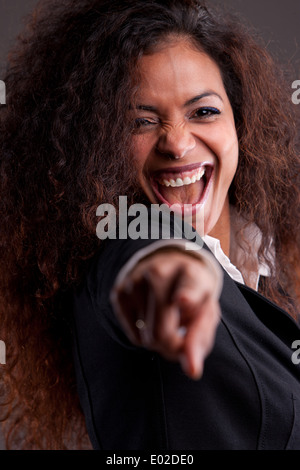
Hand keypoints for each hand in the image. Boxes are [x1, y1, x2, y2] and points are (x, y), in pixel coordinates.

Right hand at [110, 248, 220, 379]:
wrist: (168, 264)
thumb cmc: (192, 294)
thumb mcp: (206, 312)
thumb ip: (200, 340)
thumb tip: (192, 371)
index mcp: (191, 275)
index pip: (189, 288)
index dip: (187, 296)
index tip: (183, 301)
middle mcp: (159, 273)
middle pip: (161, 334)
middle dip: (173, 348)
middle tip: (181, 340)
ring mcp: (134, 282)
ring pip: (146, 339)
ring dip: (159, 341)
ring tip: (168, 320)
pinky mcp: (118, 292)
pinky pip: (133, 336)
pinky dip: (145, 335)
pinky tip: (152, 317)